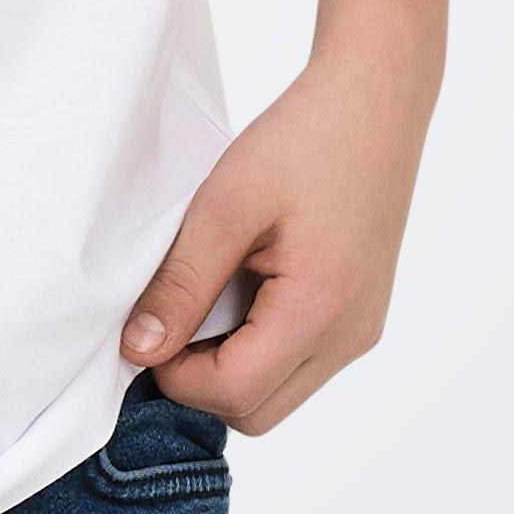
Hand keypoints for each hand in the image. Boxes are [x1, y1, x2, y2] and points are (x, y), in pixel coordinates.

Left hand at [117, 42, 434, 433]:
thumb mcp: (225, 206)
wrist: (374, 102)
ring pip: (279, 393)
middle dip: (201, 381)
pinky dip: (260, 346)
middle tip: (174, 314)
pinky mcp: (360, 315)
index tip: (148, 326)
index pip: (234, 394)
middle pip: (257, 411)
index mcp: (320, 310)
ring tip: (210, 293)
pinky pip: (300, 362)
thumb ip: (182, 283)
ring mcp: (361, 329)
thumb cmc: (305, 140)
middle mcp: (350, 335)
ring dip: (230, 364)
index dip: (175, 374)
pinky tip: (242, 287)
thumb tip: (139, 349)